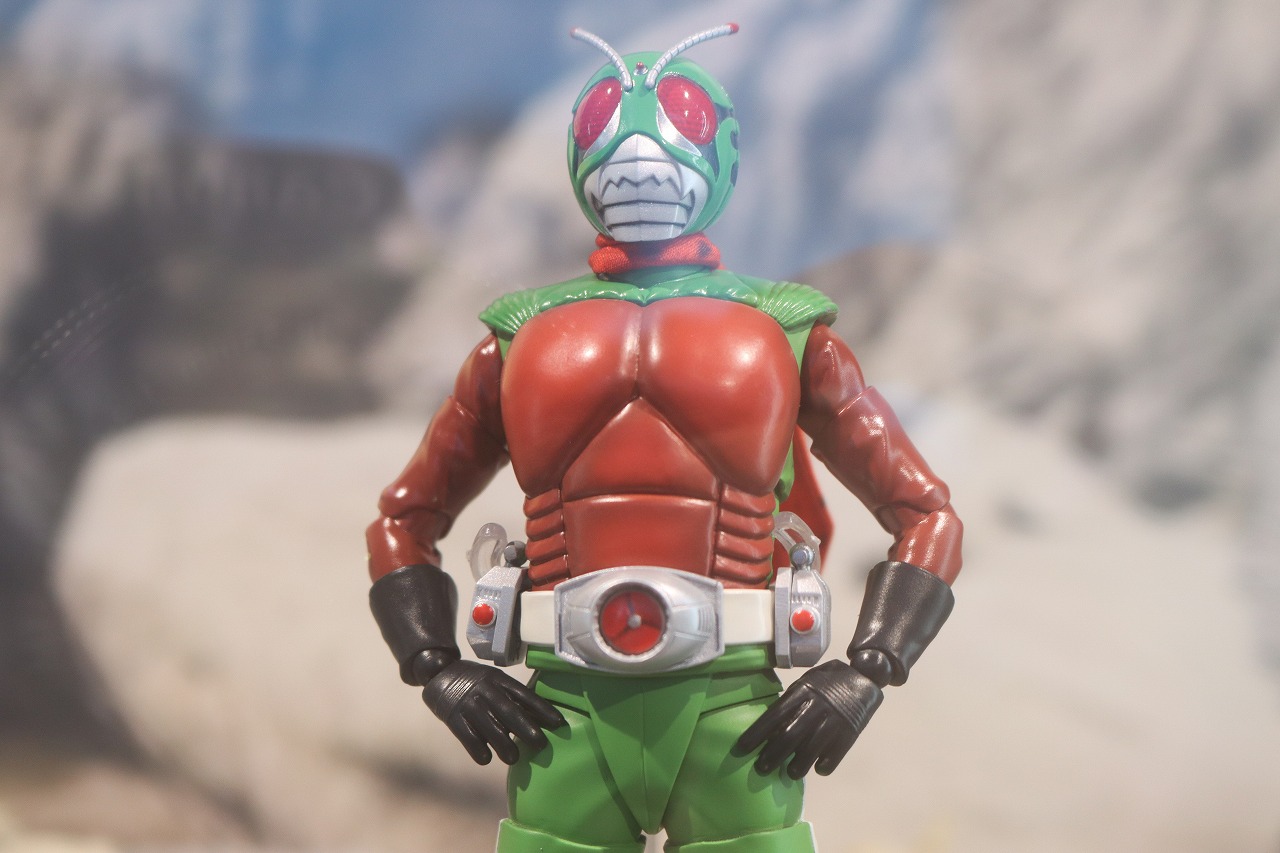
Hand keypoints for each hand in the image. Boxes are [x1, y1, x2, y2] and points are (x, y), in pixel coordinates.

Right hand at [421, 659, 565, 765]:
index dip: (542, 709)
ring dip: (503, 745)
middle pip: (509, 711)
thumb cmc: (477, 682)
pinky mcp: (453, 718)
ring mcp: (469, 704)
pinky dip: (478, 749)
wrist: (440, 673)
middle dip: (527, 729)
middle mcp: (486, 690)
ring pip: (490, 727)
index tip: (558, 723)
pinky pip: (468, 736)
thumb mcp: (495, 680)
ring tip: (515, 758)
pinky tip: (486, 758)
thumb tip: (540, 717)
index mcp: (499, 680)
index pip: (524, 694)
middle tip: (541, 745)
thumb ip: (512, 696)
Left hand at [736, 660, 882, 778]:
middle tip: (761, 768)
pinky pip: (831, 758)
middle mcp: (816, 707)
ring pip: (808, 752)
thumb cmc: (828, 681)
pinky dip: (821, 767)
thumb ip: (791, 701)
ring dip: (795, 767)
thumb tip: (770, 725)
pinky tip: (816, 768)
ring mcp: (833, 722)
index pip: (774, 715)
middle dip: (771, 756)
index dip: (756, 733)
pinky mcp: (849, 734)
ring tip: (789, 773)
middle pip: (788, 737)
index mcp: (803, 691)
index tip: (741, 748)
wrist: (865, 678)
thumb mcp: (807, 682)